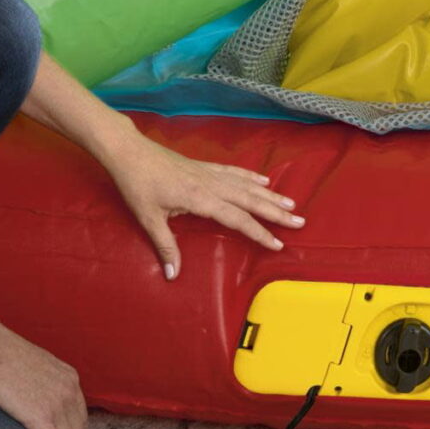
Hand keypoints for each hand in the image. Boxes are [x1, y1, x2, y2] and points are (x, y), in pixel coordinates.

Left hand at [104, 131, 304, 278]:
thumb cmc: (137, 186)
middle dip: (276, 212)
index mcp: (201, 199)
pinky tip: (264, 181)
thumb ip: (165, 246)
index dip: (259, 232)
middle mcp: (211, 184)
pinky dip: (251, 177)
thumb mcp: (149, 219)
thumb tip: (173, 276)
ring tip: (291, 204)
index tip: (278, 243)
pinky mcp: (204, 166)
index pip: (238, 218)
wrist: (129, 152)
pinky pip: (234, 172)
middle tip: (300, 222)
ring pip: (246, 185)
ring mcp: (209, 173)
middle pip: (251, 200)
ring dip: (270, 195)